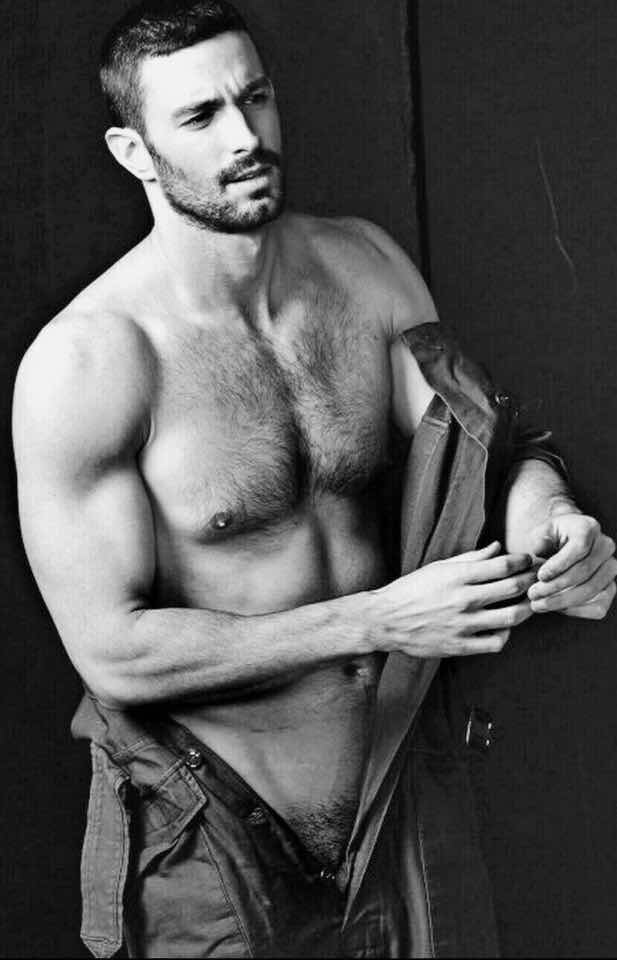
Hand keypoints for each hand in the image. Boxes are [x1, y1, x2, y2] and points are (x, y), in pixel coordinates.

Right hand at [370, 541, 534, 657]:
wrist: (385, 620)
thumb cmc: (412, 590)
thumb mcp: (439, 567)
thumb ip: (471, 558)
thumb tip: (497, 547)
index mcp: (457, 576)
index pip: (502, 565)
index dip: (522, 561)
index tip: (529, 560)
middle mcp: (463, 599)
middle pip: (512, 588)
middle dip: (531, 581)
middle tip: (539, 579)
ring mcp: (463, 624)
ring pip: (511, 617)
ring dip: (527, 609)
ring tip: (530, 603)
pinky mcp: (460, 646)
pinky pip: (495, 643)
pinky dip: (506, 635)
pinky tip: (504, 628)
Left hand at [526, 513, 616, 619]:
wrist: (560, 547)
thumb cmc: (548, 539)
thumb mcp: (539, 534)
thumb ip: (539, 540)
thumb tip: (540, 548)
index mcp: (589, 527)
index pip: (579, 548)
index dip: (559, 565)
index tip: (540, 576)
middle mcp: (605, 546)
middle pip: (584, 572)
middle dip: (555, 586)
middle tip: (533, 594)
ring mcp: (611, 568)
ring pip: (591, 590)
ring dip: (562, 601)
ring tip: (538, 604)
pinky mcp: (610, 588)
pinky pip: (598, 606)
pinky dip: (576, 610)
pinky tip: (555, 608)